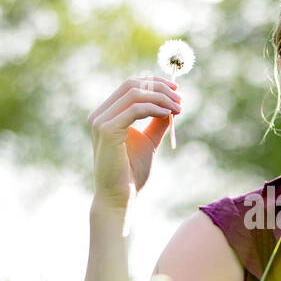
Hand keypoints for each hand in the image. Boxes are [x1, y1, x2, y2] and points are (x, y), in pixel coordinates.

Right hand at [86, 75, 182, 210]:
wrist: (120, 197)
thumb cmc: (132, 173)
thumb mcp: (148, 141)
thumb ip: (157, 123)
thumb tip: (171, 105)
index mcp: (106, 115)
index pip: (130, 86)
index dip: (155, 83)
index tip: (176, 90)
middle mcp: (99, 115)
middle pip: (131, 84)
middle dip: (160, 87)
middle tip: (180, 98)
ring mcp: (100, 121)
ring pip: (135, 93)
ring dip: (161, 98)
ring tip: (178, 108)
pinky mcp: (107, 130)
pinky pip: (135, 108)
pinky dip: (154, 108)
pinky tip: (168, 114)